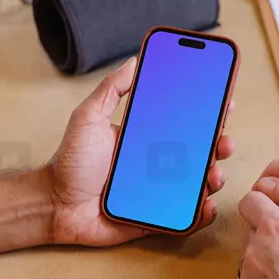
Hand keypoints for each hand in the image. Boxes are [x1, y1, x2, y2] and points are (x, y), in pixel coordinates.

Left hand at [48, 57, 234, 246]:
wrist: (54, 205)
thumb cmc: (70, 162)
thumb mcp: (88, 118)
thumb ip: (111, 90)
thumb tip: (135, 60)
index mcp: (146, 138)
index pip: (184, 123)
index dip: (207, 113)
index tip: (225, 101)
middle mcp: (158, 163)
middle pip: (200, 153)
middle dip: (220, 144)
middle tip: (224, 141)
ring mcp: (159, 192)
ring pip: (199, 185)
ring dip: (215, 178)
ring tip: (214, 174)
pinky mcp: (156, 218)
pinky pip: (186, 218)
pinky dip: (202, 213)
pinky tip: (206, 205)